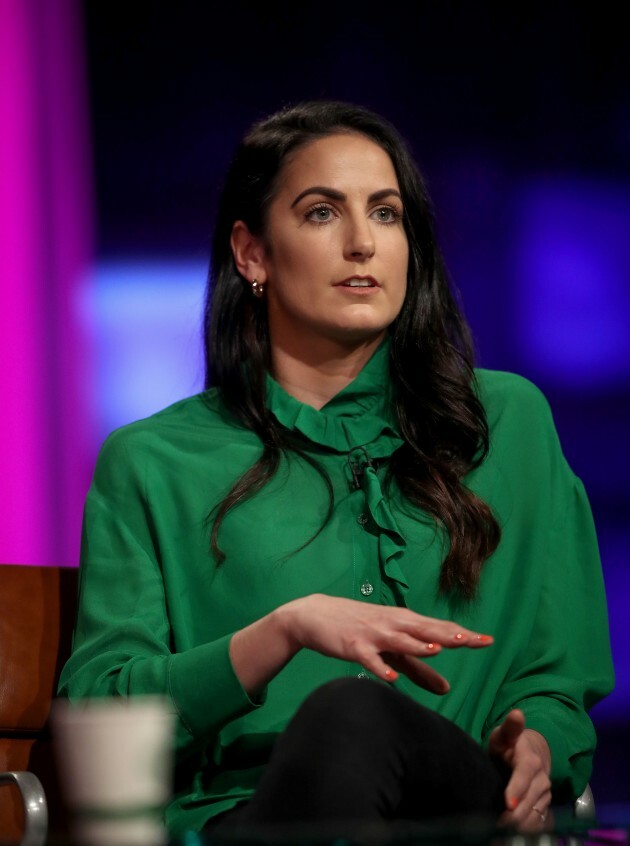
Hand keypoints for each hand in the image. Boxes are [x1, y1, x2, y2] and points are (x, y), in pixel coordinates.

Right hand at [278, 594, 493, 693]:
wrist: (316, 614)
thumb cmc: (360, 629)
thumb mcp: (392, 649)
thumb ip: (419, 670)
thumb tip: (447, 689)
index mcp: (404, 622)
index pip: (439, 629)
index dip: (463, 635)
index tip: (488, 640)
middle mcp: (392, 624)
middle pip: (425, 630)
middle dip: (450, 636)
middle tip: (475, 641)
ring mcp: (373, 634)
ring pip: (400, 640)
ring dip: (417, 645)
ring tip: (437, 650)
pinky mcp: (354, 646)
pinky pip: (369, 659)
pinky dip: (380, 667)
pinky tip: (391, 677)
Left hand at [488, 709, 551, 831]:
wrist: (533, 753)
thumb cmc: (511, 744)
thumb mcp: (505, 734)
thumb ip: (510, 727)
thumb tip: (517, 713)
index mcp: (530, 761)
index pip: (524, 777)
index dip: (516, 791)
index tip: (507, 804)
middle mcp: (542, 780)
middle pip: (528, 801)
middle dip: (512, 815)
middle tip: (493, 824)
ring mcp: (545, 795)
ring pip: (533, 815)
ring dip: (518, 825)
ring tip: (498, 831)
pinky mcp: (544, 806)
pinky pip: (537, 822)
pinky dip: (525, 830)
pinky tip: (510, 833)